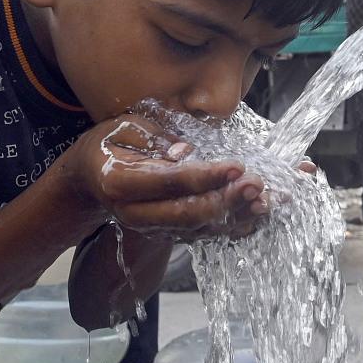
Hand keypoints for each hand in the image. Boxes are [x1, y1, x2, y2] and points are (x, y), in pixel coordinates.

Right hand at [68, 113, 267, 239]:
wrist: (92, 178)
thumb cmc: (111, 144)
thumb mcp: (125, 128)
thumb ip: (155, 138)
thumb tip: (186, 152)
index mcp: (121, 183)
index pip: (169, 183)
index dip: (204, 177)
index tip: (236, 166)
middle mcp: (136, 214)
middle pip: (187, 214)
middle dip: (226, 201)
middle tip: (258, 185)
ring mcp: (154, 228)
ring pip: (201, 229)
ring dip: (238, 217)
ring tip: (270, 201)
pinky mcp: (171, 233)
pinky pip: (207, 234)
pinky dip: (237, 225)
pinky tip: (264, 214)